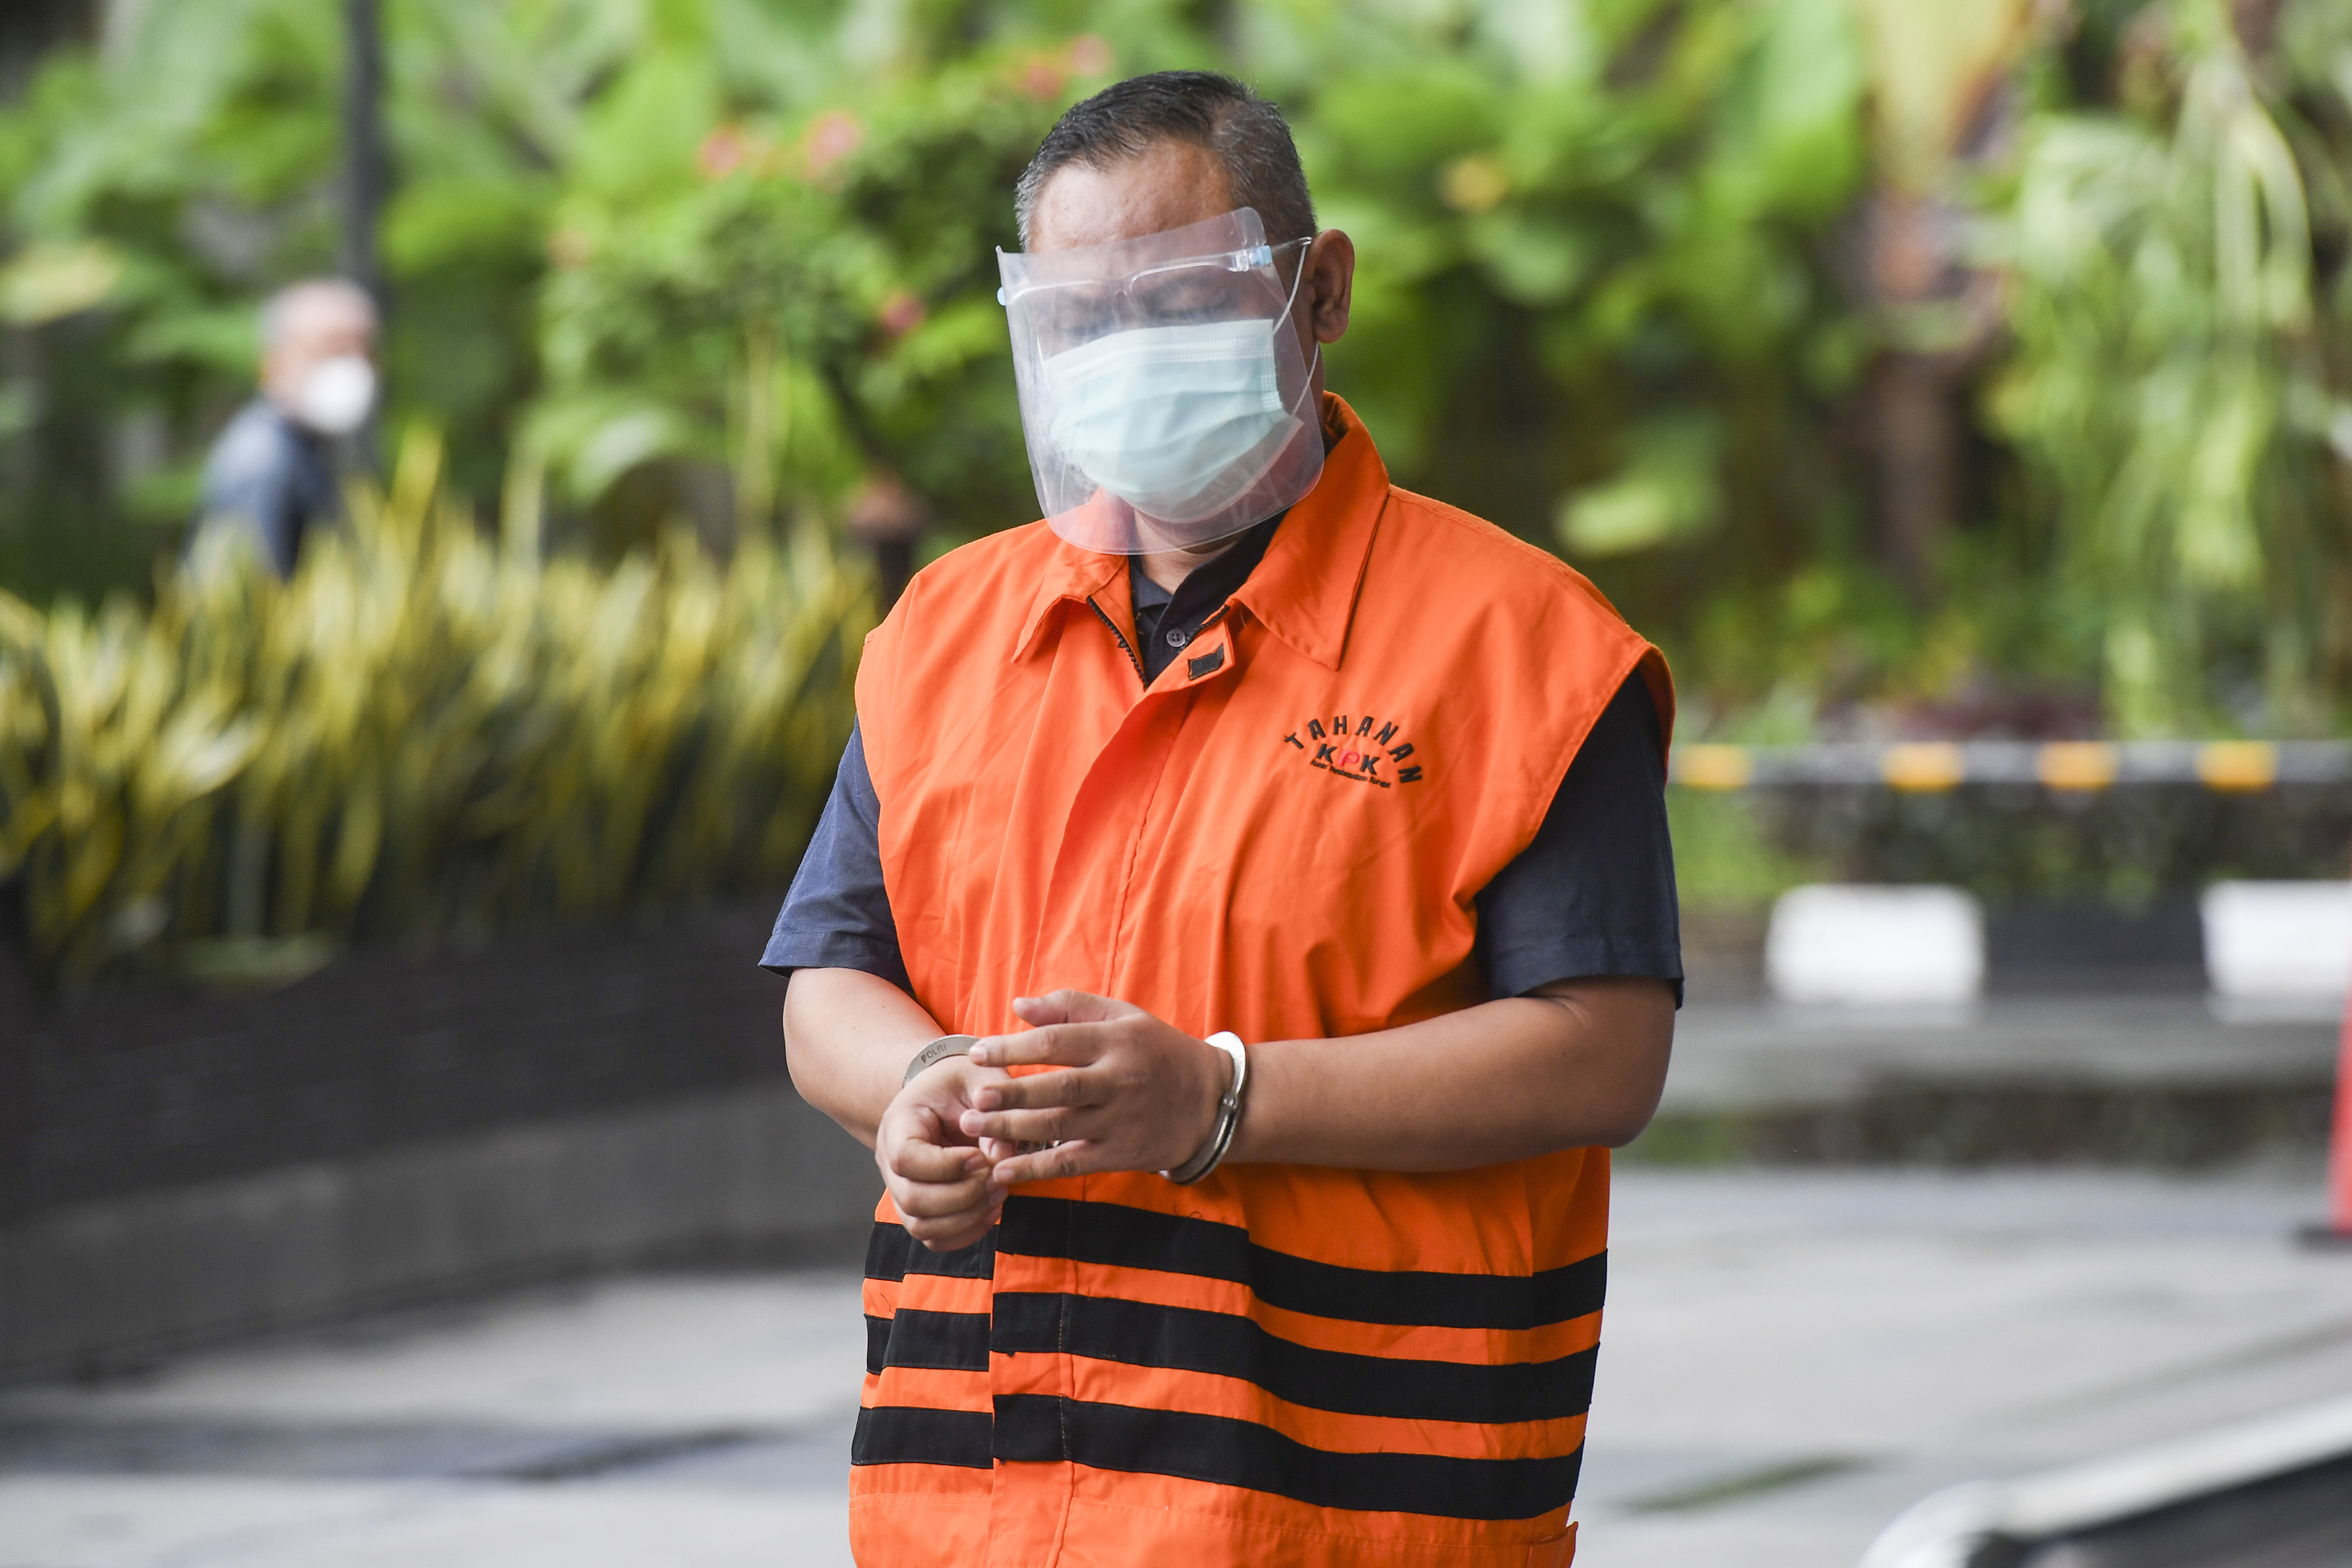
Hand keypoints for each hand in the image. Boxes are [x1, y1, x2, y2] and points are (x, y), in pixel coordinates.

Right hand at [876, 1055, 1014, 1251]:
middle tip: (997, 1178)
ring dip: (967, 1217)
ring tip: (999, 1192)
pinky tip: (991, 1209)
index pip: (906, 1158)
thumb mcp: (977, 1075)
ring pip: (922, 1226)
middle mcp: (890, 1163)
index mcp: (898, 1125)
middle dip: (962, 1195)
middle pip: (912, 1199)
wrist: (942, 1096)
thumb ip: (993, 1105)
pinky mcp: (922, 1211)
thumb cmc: (958, 1084)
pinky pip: (936, 1239)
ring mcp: (903, 1191)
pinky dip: (966, 1233)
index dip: (946, 1165)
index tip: (980, 1156)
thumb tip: (1000, 1156)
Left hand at [960, 991, 1226, 1187]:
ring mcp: (1120, 1120)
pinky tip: (1003, 1169)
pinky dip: (1036, 1169)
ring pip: (1060, 1127)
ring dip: (1012, 1130)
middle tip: (974, 1098)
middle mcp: (1118, 1080)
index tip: (976, 1051)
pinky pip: (1071, 1163)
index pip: (1056, 1042)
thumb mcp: (1124, 1017)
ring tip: (973, 1128)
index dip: (1012, 1047)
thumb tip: (1018, 1005)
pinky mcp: (1121, 1154)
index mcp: (1116, 1041)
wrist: (1212, 1100)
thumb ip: (1071, 1005)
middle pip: (1056, 1088)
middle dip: (1010, 1094)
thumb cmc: (1158, 1051)